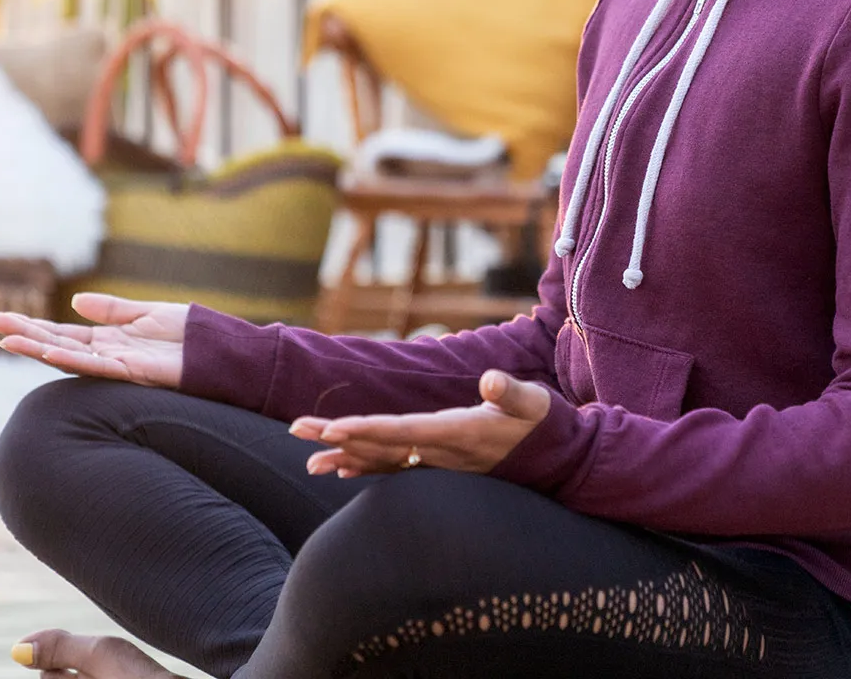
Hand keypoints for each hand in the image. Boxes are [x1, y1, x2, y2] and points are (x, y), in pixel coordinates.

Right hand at [0, 293, 187, 388]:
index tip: (1, 319)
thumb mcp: (145, 314)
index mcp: (107, 342)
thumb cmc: (189, 336)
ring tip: (8, 340)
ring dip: (37, 349)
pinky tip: (49, 351)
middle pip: (56, 344)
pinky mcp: (133, 372)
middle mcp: (106, 356)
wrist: (221, 352)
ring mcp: (117, 366)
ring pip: (68, 357)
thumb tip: (76, 303)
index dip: (31, 328)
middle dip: (24, 334)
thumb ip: (112, 310)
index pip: (60, 334)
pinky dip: (72, 359)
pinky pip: (97, 367)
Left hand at [289, 369, 551, 478]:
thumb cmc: (540, 422)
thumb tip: (489, 381)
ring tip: (308, 459)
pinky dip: (368, 467)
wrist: (554, 459)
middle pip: (380, 445)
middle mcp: (440, 453)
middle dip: (338, 439)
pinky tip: (343, 469)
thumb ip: (510, 392)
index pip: (403, 431)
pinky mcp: (439, 465)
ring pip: (383, 460)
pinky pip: (396, 468)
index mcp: (456, 433)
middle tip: (297, 429)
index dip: (367, 429)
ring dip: (345, 457)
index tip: (334, 427)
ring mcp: (438, 464)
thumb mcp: (531, 401)